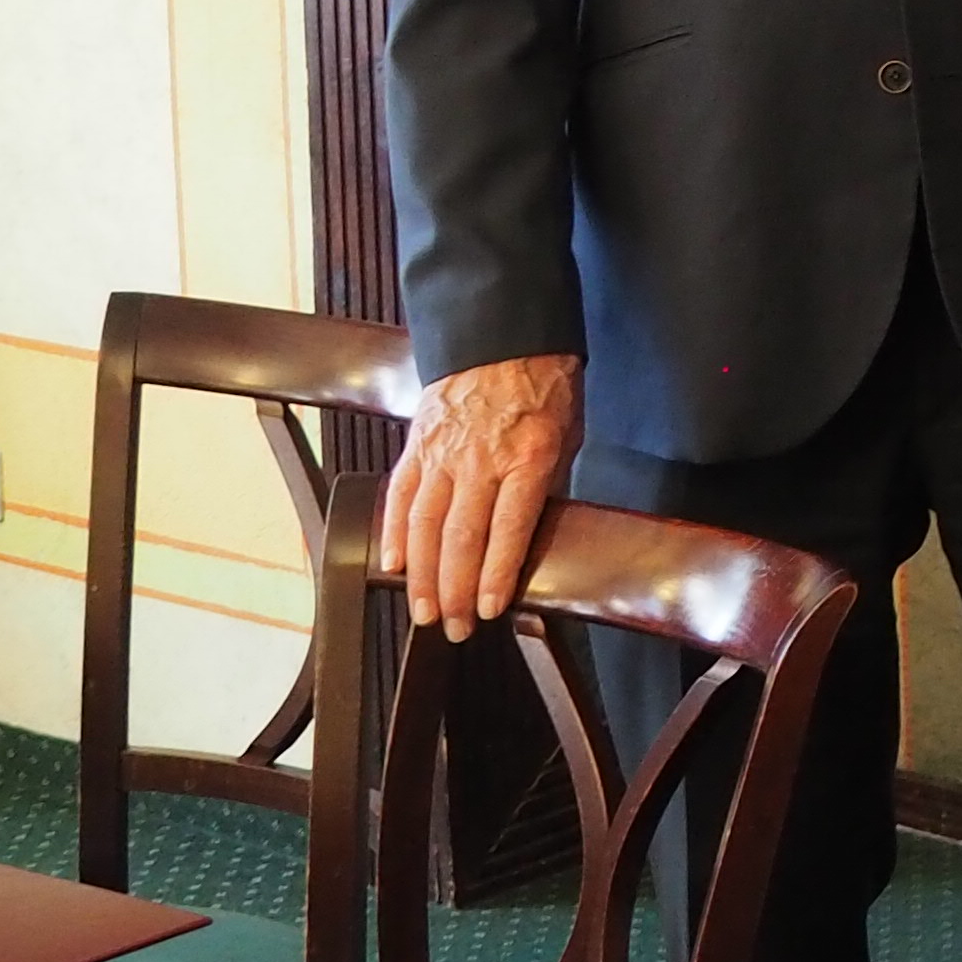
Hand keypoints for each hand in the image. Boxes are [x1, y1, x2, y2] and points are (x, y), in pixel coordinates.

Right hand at [384, 355, 580, 640]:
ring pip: (426, 525)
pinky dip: (395, 535)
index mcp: (528, 456)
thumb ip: (547, 485)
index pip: (509, 528)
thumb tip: (532, 535)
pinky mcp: (417, 446)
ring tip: (424, 611)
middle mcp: (481, 459)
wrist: (503, 333)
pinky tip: (394, 565)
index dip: (496, 574)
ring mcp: (443, 453)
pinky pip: (401, 496)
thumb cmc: (544, 383)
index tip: (489, 609)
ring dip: (423, 576)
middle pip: (462, 537)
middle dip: (456, 590)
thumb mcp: (568, 434)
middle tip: (455, 628)